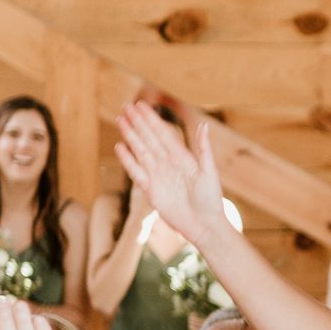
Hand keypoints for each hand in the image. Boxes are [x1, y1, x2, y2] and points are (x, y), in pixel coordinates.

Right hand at [118, 99, 228, 249]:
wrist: (204, 225)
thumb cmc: (211, 199)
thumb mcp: (209, 172)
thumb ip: (203, 148)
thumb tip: (203, 124)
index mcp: (182, 157)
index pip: (163, 133)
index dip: (151, 119)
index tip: (141, 105)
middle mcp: (167, 163)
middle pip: (148, 138)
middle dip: (137, 122)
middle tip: (125, 106)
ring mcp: (157, 175)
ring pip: (140, 151)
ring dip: (130, 136)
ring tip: (120, 120)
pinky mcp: (150, 190)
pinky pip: (136, 172)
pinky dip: (128, 160)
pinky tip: (120, 147)